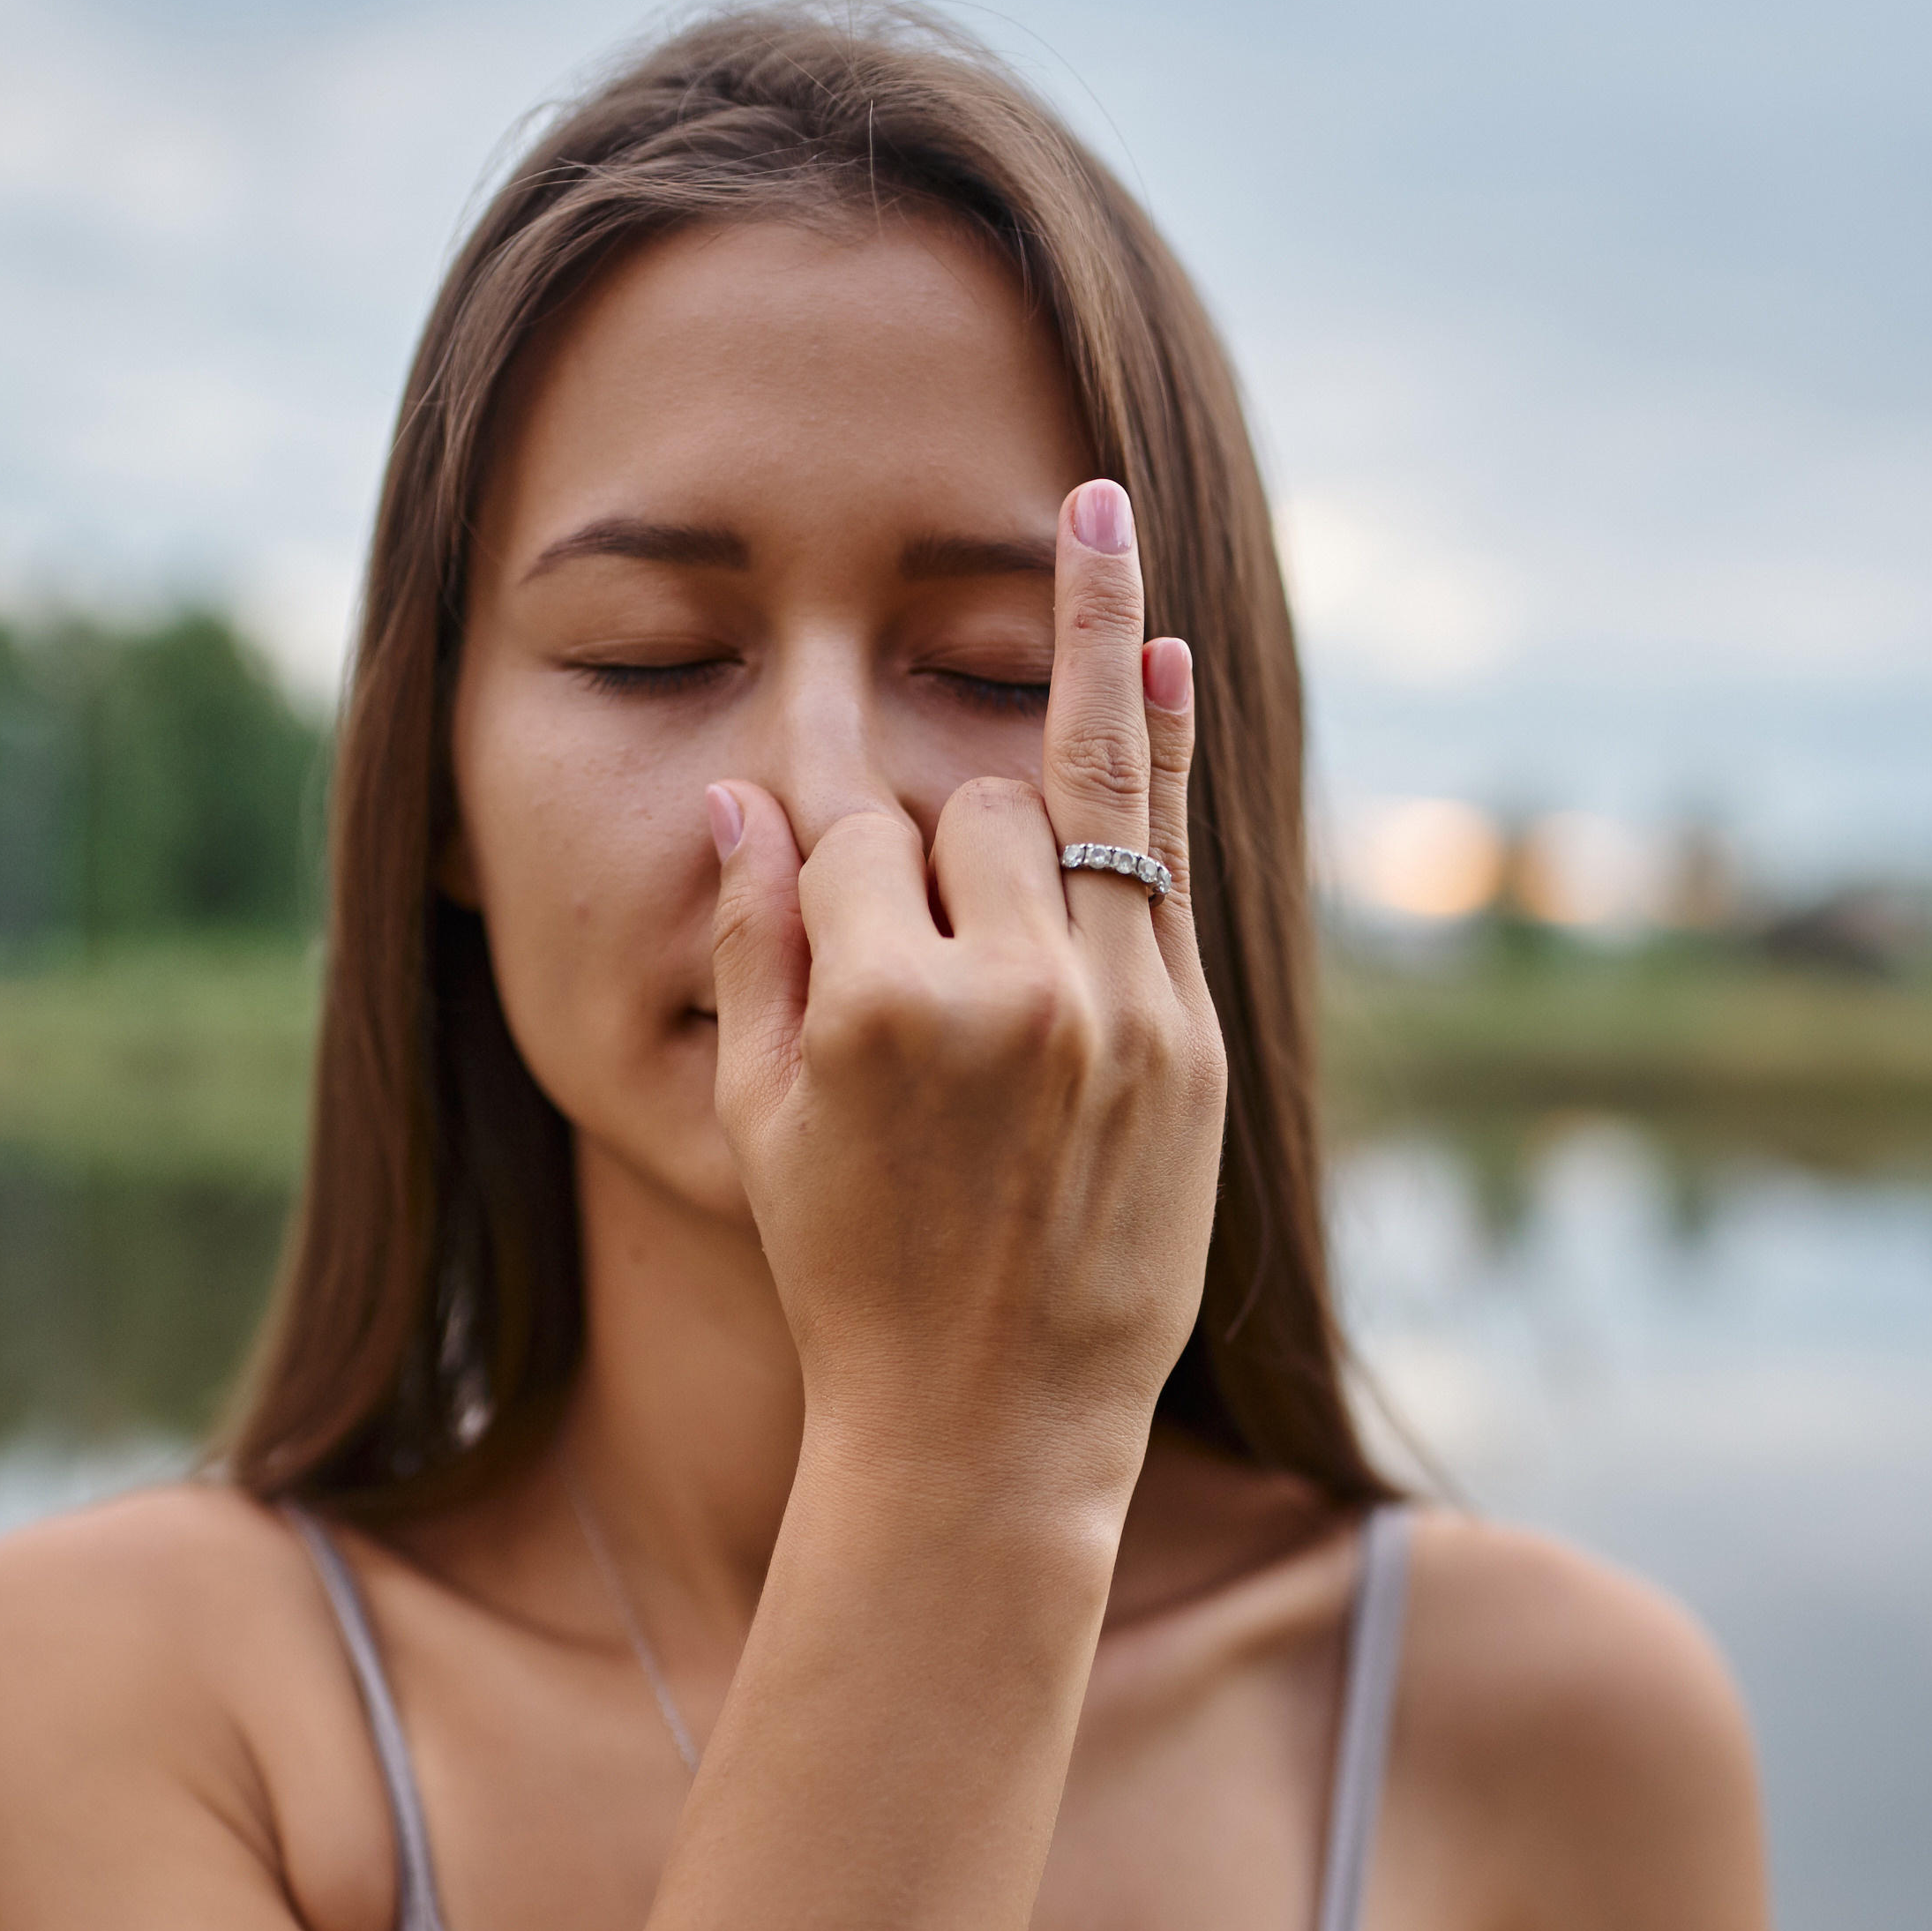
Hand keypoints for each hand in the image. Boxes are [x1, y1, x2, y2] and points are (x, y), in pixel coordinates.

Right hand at [707, 478, 1226, 1493]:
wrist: (991, 1427)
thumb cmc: (850, 1280)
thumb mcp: (756, 1122)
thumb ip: (751, 947)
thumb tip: (740, 796)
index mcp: (876, 1015)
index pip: (850, 835)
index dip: (834, 860)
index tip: (837, 907)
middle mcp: (1006, 998)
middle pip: (967, 805)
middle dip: (938, 831)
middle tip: (934, 933)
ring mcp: (1117, 1019)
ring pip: (1076, 799)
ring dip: (1059, 717)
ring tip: (1095, 503)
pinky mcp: (1191, 1049)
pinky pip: (1171, 854)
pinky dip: (1162, 743)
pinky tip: (1160, 636)